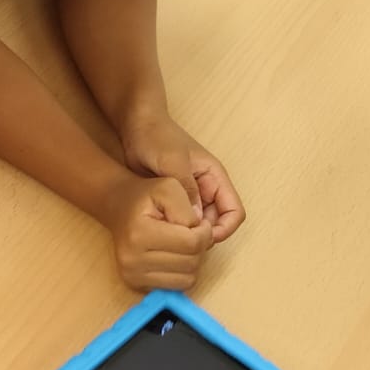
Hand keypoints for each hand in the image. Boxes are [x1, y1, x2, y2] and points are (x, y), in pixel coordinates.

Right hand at [100, 170, 213, 291]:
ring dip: (193, 260)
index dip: (205, 231)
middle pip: (191, 263)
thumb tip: (200, 231)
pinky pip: (178, 287)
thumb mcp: (169, 186)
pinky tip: (175, 255)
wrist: (118, 207)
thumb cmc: (145, 196)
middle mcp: (132, 260)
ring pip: (188, 279)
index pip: (192, 243)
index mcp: (139, 234)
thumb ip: (188, 206)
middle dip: (200, 246)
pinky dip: (183, 272)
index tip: (200, 222)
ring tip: (183, 243)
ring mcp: (133, 276)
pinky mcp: (137, 285)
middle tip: (192, 232)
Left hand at [124, 111, 245, 245]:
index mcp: (215, 178)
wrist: (136, 127)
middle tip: (181, 242)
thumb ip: (186, 188)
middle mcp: (207, 190)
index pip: (234, 212)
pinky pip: (182, 222)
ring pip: (199, 226)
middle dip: (204, 235)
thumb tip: (196, 220)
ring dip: (189, 234)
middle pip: (217, 223)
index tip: (202, 237)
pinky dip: (175, 230)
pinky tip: (161, 231)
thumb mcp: (172, 161)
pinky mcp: (174, 201)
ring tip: (169, 237)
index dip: (224, 229)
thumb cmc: (157, 137)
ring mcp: (191, 196)